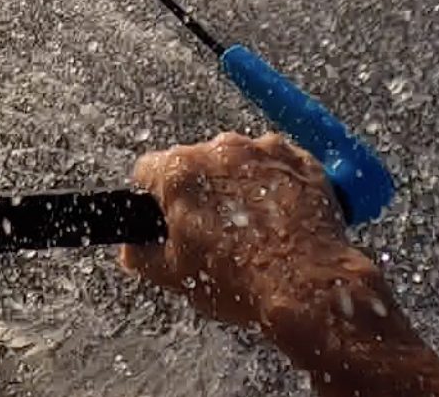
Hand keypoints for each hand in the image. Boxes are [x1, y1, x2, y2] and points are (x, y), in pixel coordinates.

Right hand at [120, 134, 438, 396]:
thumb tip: (131, 248)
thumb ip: (140, 254)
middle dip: (200, 190)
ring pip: (237, 161)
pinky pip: (276, 164)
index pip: (147, 171)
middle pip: (194, 163)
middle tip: (214, 230)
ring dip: (238, 183)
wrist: (307, 288)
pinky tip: (280, 218)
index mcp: (178, 172)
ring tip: (253, 227)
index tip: (166, 217)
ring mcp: (263, 150)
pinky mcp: (299, 159)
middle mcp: (218, 149)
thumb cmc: (238, 282)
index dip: (153, 198)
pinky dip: (275, 183)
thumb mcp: (173, 276)